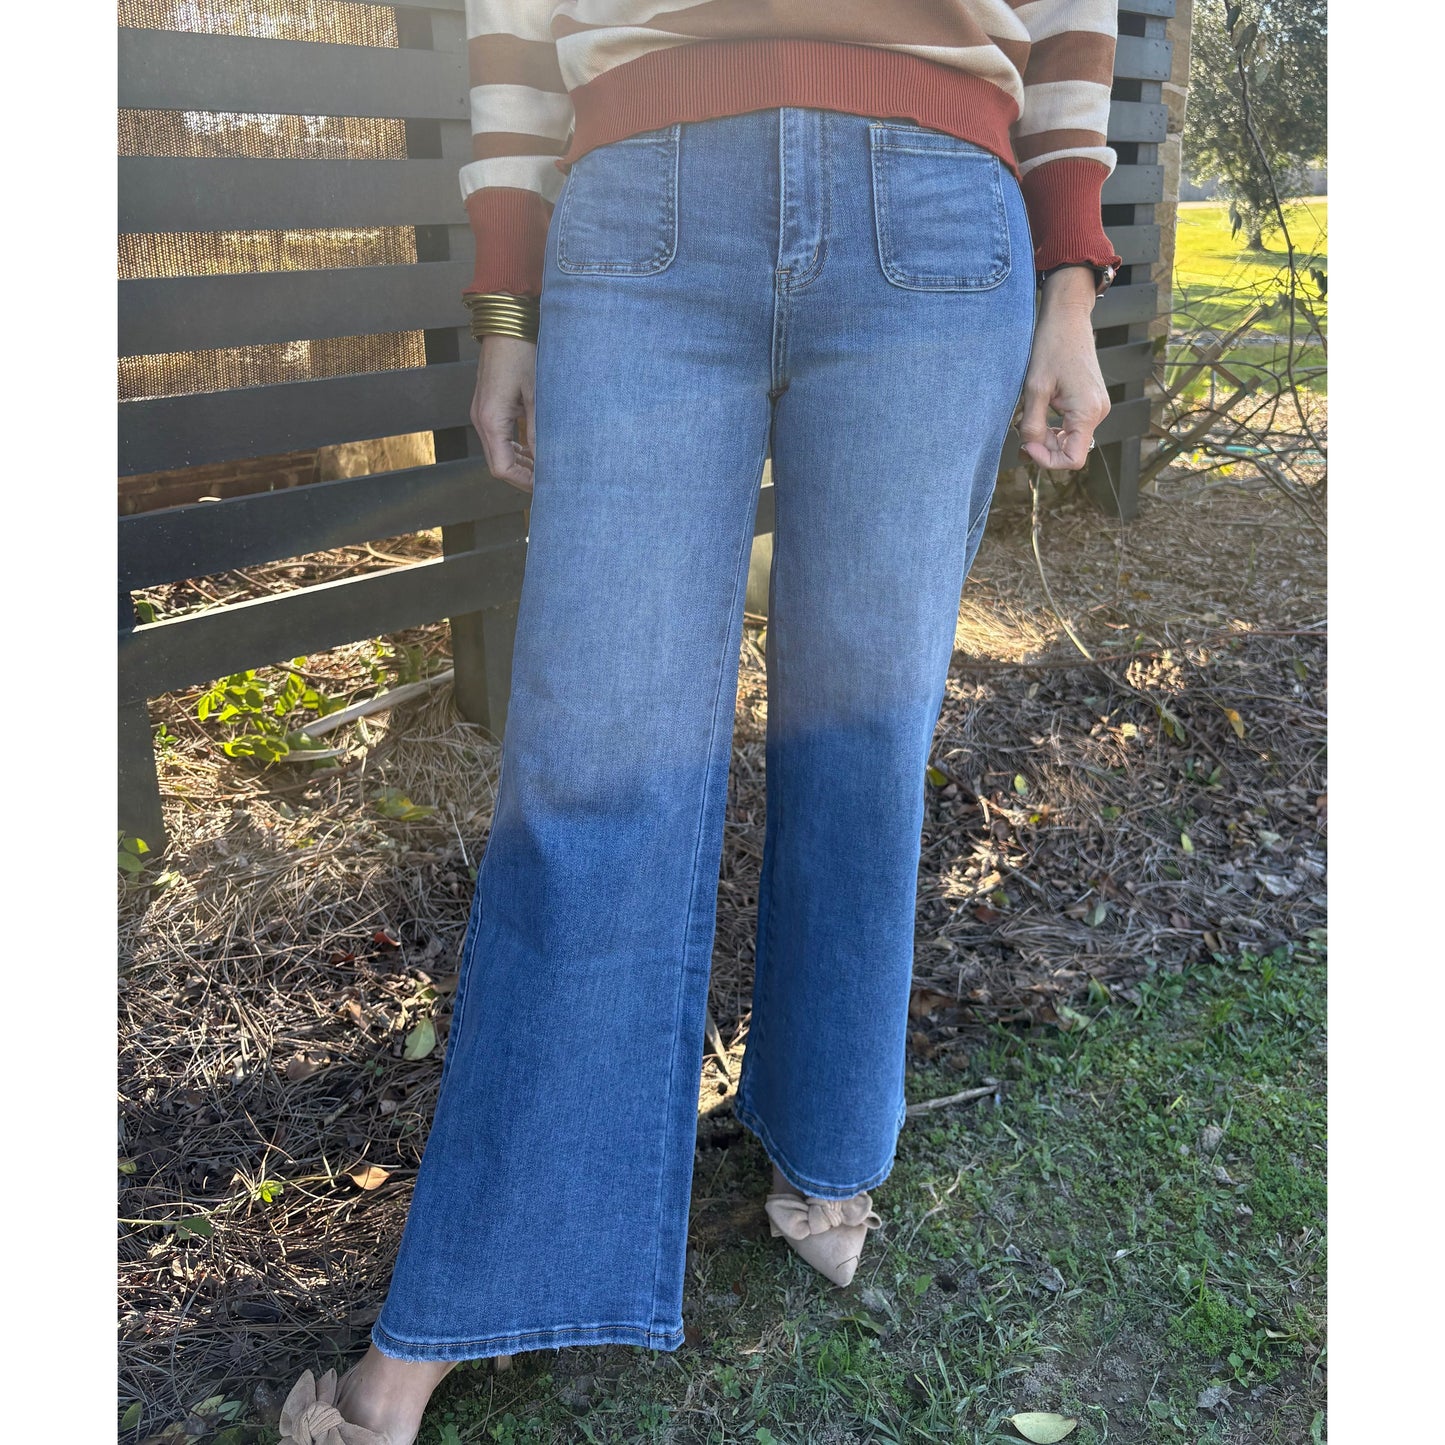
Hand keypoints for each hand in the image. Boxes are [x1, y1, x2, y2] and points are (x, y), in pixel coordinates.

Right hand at [471, 334, 537, 491]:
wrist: (507, 322)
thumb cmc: (523, 353)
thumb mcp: (537, 394)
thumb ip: (540, 430)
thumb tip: (548, 461)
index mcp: (491, 420)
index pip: (502, 469)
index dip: (524, 482)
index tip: (547, 486)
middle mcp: (481, 420)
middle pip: (499, 464)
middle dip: (524, 476)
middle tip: (551, 481)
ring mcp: (483, 412)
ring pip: (499, 452)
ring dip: (521, 462)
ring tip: (546, 467)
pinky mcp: (488, 406)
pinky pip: (500, 437)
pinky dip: (516, 447)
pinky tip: (535, 448)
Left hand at [1018, 267, 1110, 471]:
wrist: (1067, 319)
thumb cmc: (1051, 348)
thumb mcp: (1035, 389)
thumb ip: (1032, 425)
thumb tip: (1029, 449)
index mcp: (1087, 412)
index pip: (1072, 460)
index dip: (1046, 460)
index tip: (1026, 444)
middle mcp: (1099, 412)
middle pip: (1071, 451)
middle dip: (1044, 447)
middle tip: (1022, 430)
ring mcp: (1097, 407)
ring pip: (1071, 440)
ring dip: (1048, 437)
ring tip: (1030, 417)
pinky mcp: (1092, 401)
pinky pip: (1073, 426)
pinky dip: (1055, 427)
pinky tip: (1041, 411)